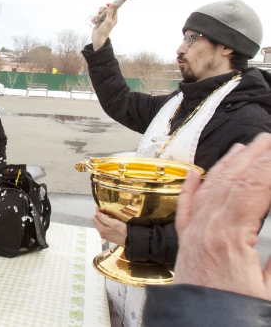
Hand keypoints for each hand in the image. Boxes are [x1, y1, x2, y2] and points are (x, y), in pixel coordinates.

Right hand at [92, 3, 117, 50]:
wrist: (97, 38)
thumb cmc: (104, 30)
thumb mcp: (108, 21)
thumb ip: (109, 12)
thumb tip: (112, 5)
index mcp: (113, 18)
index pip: (114, 9)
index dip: (111, 6)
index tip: (107, 4)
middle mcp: (109, 18)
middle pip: (106, 9)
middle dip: (102, 10)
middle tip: (99, 12)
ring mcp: (104, 19)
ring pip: (100, 12)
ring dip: (97, 16)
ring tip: (96, 21)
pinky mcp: (99, 21)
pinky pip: (96, 16)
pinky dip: (95, 18)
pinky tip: (94, 22)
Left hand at [93, 207, 126, 246]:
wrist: (131, 241)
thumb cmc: (123, 231)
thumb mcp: (114, 223)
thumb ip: (104, 218)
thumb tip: (97, 213)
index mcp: (101, 230)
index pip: (94, 218)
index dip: (97, 212)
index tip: (100, 206)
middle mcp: (101, 233)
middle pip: (96, 222)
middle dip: (98, 215)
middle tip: (103, 209)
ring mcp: (105, 236)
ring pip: (100, 225)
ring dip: (101, 219)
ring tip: (106, 214)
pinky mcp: (109, 237)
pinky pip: (103, 228)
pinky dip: (104, 223)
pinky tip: (109, 221)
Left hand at [174, 133, 270, 300]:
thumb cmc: (231, 314)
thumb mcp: (269, 291)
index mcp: (229, 237)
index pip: (253, 188)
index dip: (269, 166)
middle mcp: (206, 229)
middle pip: (231, 181)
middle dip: (252, 157)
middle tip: (268, 139)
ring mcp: (193, 235)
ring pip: (209, 190)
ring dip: (227, 165)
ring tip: (243, 148)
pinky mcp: (185, 244)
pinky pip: (185, 208)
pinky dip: (191, 188)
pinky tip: (194, 174)